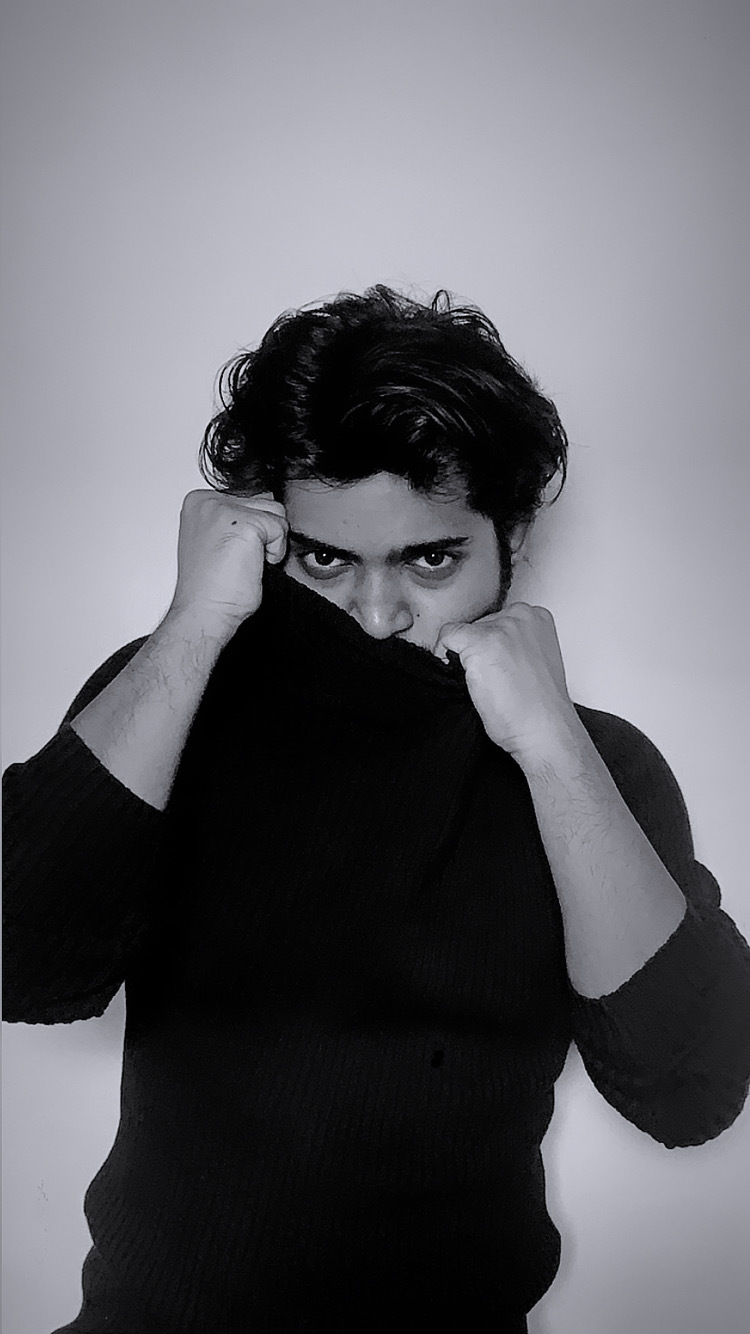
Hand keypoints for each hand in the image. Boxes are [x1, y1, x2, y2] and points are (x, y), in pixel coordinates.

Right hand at [166, 488, 287, 633]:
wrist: (203, 613)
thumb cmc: (210, 588)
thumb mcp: (217, 540)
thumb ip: (235, 518)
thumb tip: (266, 511)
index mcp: (198, 502)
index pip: (249, 498)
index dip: (253, 529)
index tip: (232, 552)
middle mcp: (207, 500)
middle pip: (264, 501)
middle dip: (262, 533)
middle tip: (238, 560)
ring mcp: (224, 508)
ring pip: (275, 511)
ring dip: (269, 541)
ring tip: (244, 562)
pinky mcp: (244, 523)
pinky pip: (280, 529)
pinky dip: (275, 553)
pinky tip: (250, 567)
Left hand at [434, 603, 579, 762]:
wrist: (543, 731)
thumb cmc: (540, 708)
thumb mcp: (534, 661)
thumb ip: (514, 646)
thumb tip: (486, 648)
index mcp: (537, 618)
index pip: (497, 621)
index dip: (491, 647)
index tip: (498, 666)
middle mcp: (520, 616)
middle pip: (479, 624)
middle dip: (479, 651)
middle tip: (494, 680)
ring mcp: (500, 628)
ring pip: (463, 633)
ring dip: (466, 657)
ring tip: (487, 683)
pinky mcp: (480, 642)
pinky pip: (447, 636)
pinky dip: (445, 656)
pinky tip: (464, 678)